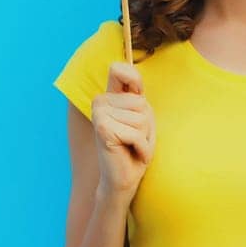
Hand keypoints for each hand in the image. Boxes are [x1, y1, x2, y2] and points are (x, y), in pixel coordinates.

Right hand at [91, 61, 156, 197]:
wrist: (124, 178)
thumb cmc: (135, 147)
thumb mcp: (142, 117)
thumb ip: (137, 96)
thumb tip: (129, 79)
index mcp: (109, 95)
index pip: (119, 68)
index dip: (133, 79)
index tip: (137, 95)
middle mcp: (100, 101)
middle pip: (141, 102)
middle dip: (146, 125)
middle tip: (135, 139)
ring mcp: (99, 113)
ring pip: (140, 119)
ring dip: (144, 138)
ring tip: (133, 146)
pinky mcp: (102, 129)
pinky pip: (136, 134)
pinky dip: (142, 148)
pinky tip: (133, 154)